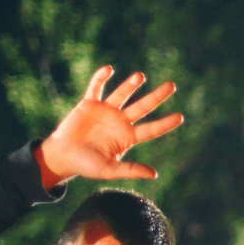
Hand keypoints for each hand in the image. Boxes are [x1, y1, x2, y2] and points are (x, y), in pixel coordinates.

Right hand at [35, 66, 186, 186]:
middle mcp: (120, 121)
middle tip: (171, 85)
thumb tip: (154, 174)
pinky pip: (96, 87)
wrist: (63, 156)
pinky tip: (108, 70)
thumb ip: (130, 170)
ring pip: (122, 94)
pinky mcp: (89, 103)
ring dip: (130, 85)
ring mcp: (106, 111)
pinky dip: (101, 78)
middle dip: (157, 96)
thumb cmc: (86, 166)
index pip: (151, 129)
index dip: (164, 124)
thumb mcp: (109, 170)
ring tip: (140, 77)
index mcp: (127, 137)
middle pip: (143, 107)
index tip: (180, 117)